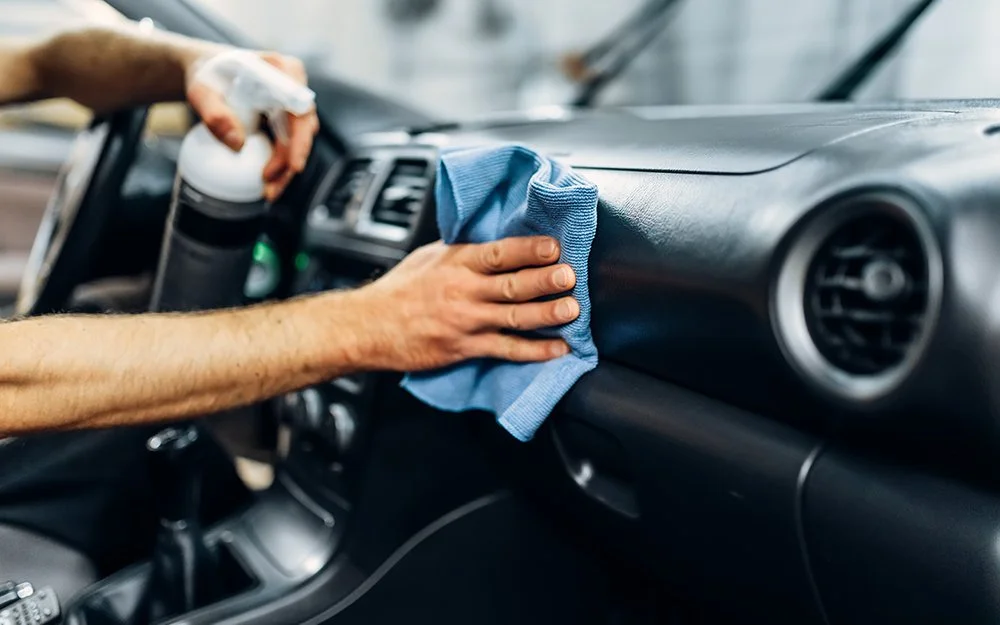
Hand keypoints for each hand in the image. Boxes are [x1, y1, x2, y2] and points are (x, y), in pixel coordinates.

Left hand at [185, 51, 319, 201]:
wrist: (207, 70)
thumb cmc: (205, 75)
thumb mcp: (201, 91)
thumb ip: (215, 114)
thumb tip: (237, 144)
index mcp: (280, 69)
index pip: (299, 106)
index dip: (300, 138)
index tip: (294, 165)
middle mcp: (294, 85)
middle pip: (303, 128)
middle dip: (290, 162)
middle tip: (271, 187)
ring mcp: (292, 102)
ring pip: (298, 140)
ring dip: (286, 168)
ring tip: (268, 191)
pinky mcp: (286, 118)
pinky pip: (288, 144)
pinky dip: (280, 164)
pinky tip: (268, 181)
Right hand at [355, 236, 579, 371]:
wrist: (367, 326)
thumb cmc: (399, 290)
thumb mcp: (429, 258)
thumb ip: (463, 252)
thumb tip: (497, 243)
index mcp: (457, 262)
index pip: (499, 252)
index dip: (529, 249)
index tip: (554, 246)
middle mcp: (464, 290)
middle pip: (512, 284)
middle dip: (545, 280)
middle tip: (570, 276)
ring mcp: (466, 321)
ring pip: (514, 317)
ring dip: (546, 314)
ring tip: (572, 310)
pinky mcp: (464, 348)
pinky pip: (505, 349)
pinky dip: (533, 351)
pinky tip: (556, 349)